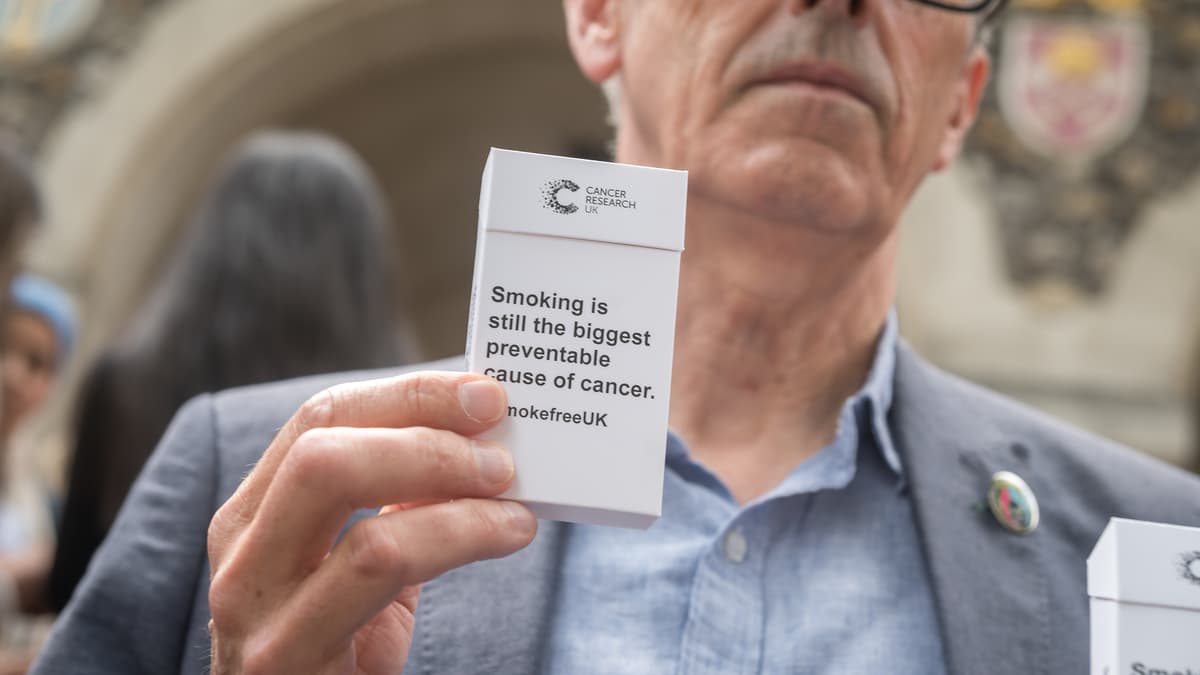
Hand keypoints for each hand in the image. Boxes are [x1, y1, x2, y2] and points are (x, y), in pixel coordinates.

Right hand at [206, 372, 536, 673]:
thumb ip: (400, 505)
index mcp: (256, 510)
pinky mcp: (285, 652)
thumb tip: (481, 443)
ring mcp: (255, 602)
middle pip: (323, 443)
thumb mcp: (360, 567)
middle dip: (424, 427)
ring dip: (445, 479)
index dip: (410, 394)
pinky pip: (377, 563)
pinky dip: (456, 533)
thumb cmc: (341, 649)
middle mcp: (243, 548)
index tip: (485, 393)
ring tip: (510, 494)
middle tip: (500, 448)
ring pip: (339, 488)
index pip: (323, 416)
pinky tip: (505, 534)